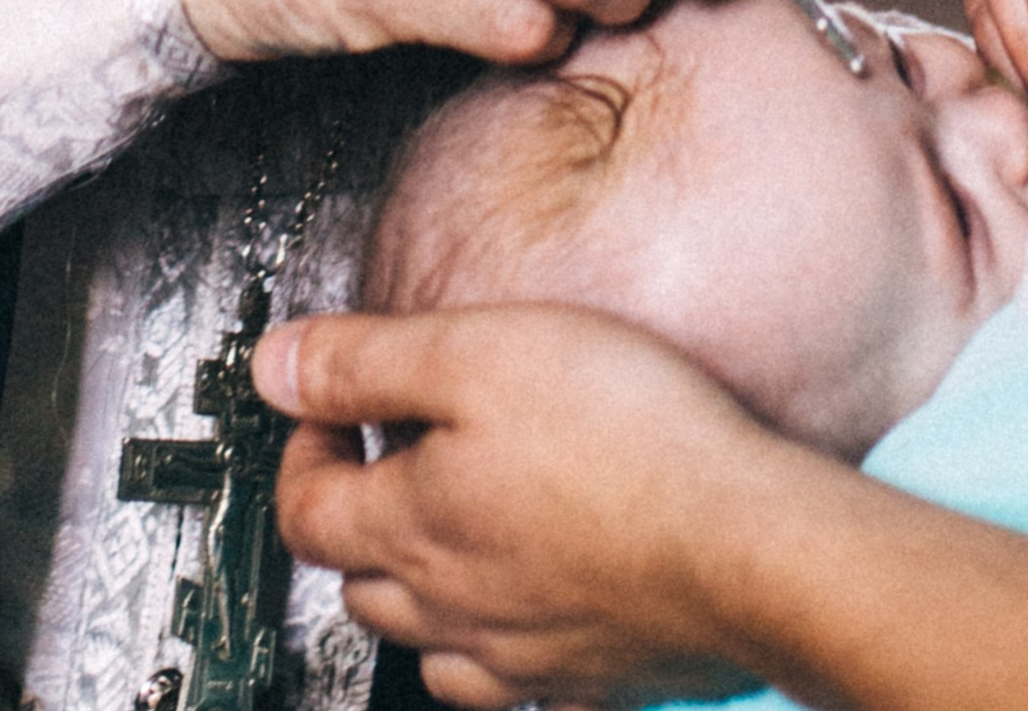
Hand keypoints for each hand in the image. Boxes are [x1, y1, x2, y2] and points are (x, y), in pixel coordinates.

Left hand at [256, 302, 779, 705]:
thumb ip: (366, 360)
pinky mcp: (598, 678)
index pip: (306, 512)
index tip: (329, 405)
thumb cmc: (626, 443)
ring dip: (421, 593)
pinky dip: (507, 649)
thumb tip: (276, 367)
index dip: (303, 448)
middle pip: (360, 585)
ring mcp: (529, 657)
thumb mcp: (473, 350)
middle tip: (385, 457)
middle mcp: (459, 607)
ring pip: (433, 649)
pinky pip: (522, 686)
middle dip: (354, 517)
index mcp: (414, 527)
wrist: (751, 544)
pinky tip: (540, 607)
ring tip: (452, 532)